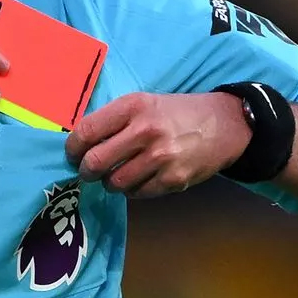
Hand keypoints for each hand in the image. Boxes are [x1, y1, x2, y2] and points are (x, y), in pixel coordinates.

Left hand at [65, 92, 251, 197]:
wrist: (224, 124)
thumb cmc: (176, 113)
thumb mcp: (144, 103)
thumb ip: (114, 120)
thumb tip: (80, 144)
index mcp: (133, 106)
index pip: (86, 131)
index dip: (72, 148)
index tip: (73, 154)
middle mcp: (145, 130)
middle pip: (95, 162)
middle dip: (86, 171)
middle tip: (89, 171)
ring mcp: (160, 157)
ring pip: (114, 183)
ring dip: (110, 183)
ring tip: (118, 174)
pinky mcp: (173, 179)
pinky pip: (137, 194)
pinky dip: (132, 190)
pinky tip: (140, 178)